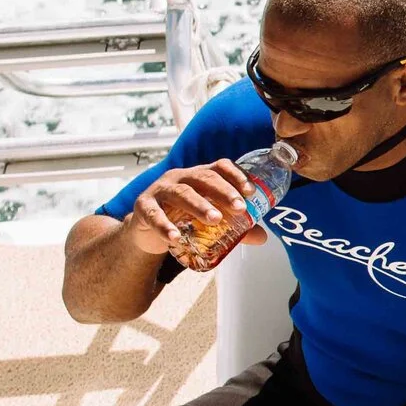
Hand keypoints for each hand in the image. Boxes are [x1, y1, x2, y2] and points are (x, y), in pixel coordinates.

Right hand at [124, 161, 269, 255]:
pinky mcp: (143, 207)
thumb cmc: (182, 218)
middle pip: (203, 178)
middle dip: (223, 191)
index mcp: (198, 176)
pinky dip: (165, 226)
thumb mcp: (207, 221)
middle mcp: (179, 178)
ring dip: (199, 205)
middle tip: (239, 208)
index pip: (219, 167)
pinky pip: (154, 215)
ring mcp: (160, 190)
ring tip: (215, 219)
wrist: (147, 230)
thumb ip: (235, 228)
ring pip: (181, 193)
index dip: (236, 175)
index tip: (251, 191)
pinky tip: (175, 237)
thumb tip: (262, 237)